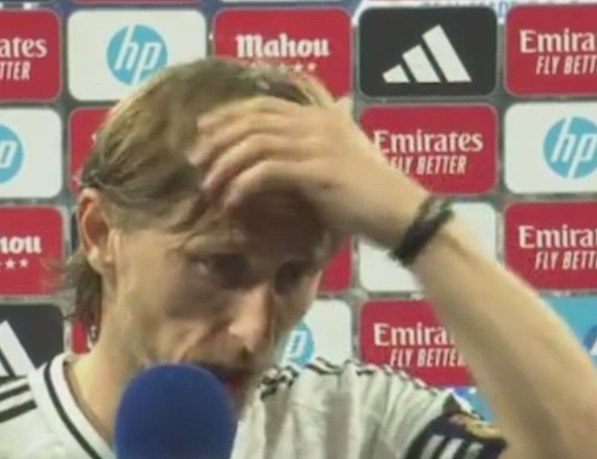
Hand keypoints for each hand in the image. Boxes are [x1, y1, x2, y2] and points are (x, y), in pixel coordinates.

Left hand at [189, 97, 428, 248]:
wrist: (401, 215)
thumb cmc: (369, 198)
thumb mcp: (339, 164)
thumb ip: (309, 154)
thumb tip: (276, 163)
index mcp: (321, 117)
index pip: (263, 105)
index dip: (228, 115)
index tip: (202, 131)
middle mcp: (318, 124)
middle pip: (253, 120)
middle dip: (218, 138)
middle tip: (195, 160)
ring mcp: (318, 145)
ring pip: (255, 144)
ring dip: (224, 164)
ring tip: (208, 185)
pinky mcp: (318, 172)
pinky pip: (266, 171)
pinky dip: (242, 185)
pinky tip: (230, 201)